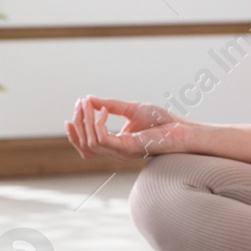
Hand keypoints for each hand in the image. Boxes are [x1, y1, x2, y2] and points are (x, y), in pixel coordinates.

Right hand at [64, 96, 188, 160]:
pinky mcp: (127, 148)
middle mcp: (116, 151)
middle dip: (78, 124)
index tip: (70, 114)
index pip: (87, 146)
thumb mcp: (130, 108)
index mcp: (116, 145)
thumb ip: (109, 105)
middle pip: (84, 145)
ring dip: (85, 122)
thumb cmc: (160, 121)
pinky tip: (103, 111)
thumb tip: (89, 99)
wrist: (179, 128)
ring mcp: (121, 152)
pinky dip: (98, 124)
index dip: (75, 134)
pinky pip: (102, 140)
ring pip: (90, 143)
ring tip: (87, 105)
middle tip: (79, 104)